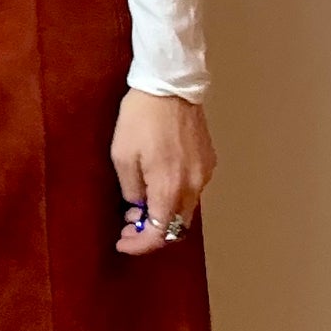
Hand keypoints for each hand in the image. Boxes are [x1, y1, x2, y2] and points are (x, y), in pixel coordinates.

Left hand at [110, 87, 215, 256]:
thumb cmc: (141, 117)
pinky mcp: (209, 160)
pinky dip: (176, 197)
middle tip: (129, 225)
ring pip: (186, 210)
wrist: (171, 84)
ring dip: (164, 214)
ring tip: (140, 205)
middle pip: (176, 226)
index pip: (159, 234)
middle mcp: (193, 186)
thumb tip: (138, 208)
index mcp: (170, 187)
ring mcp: (205, 173)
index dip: (139, 245)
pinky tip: (158, 185)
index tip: (122, 242)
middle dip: (152, 233)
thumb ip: (131, 190)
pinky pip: (193, 190)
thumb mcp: (122, 155)